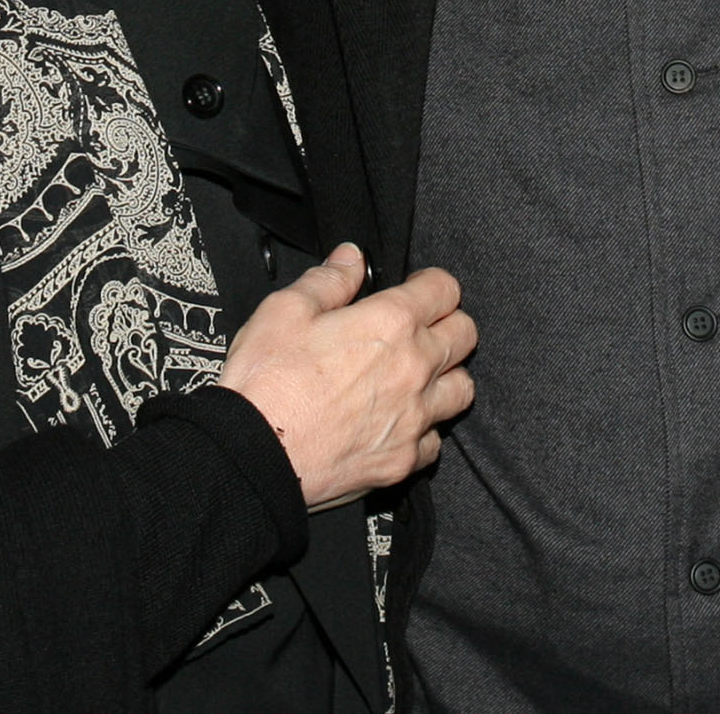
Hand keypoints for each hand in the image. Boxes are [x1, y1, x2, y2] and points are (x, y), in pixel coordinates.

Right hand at [219, 246, 477, 510]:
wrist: (254, 456)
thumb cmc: (266, 384)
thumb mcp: (285, 310)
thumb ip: (327, 279)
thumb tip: (351, 259)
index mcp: (391, 324)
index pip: (445, 288)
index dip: (431, 283)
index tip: (418, 289)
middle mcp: (414, 369)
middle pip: (465, 335)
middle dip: (448, 324)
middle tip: (422, 329)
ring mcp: (414, 418)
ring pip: (462, 389)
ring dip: (446, 378)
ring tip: (419, 377)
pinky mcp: (403, 461)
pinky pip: (435, 442)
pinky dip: (425, 430)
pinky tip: (400, 423)